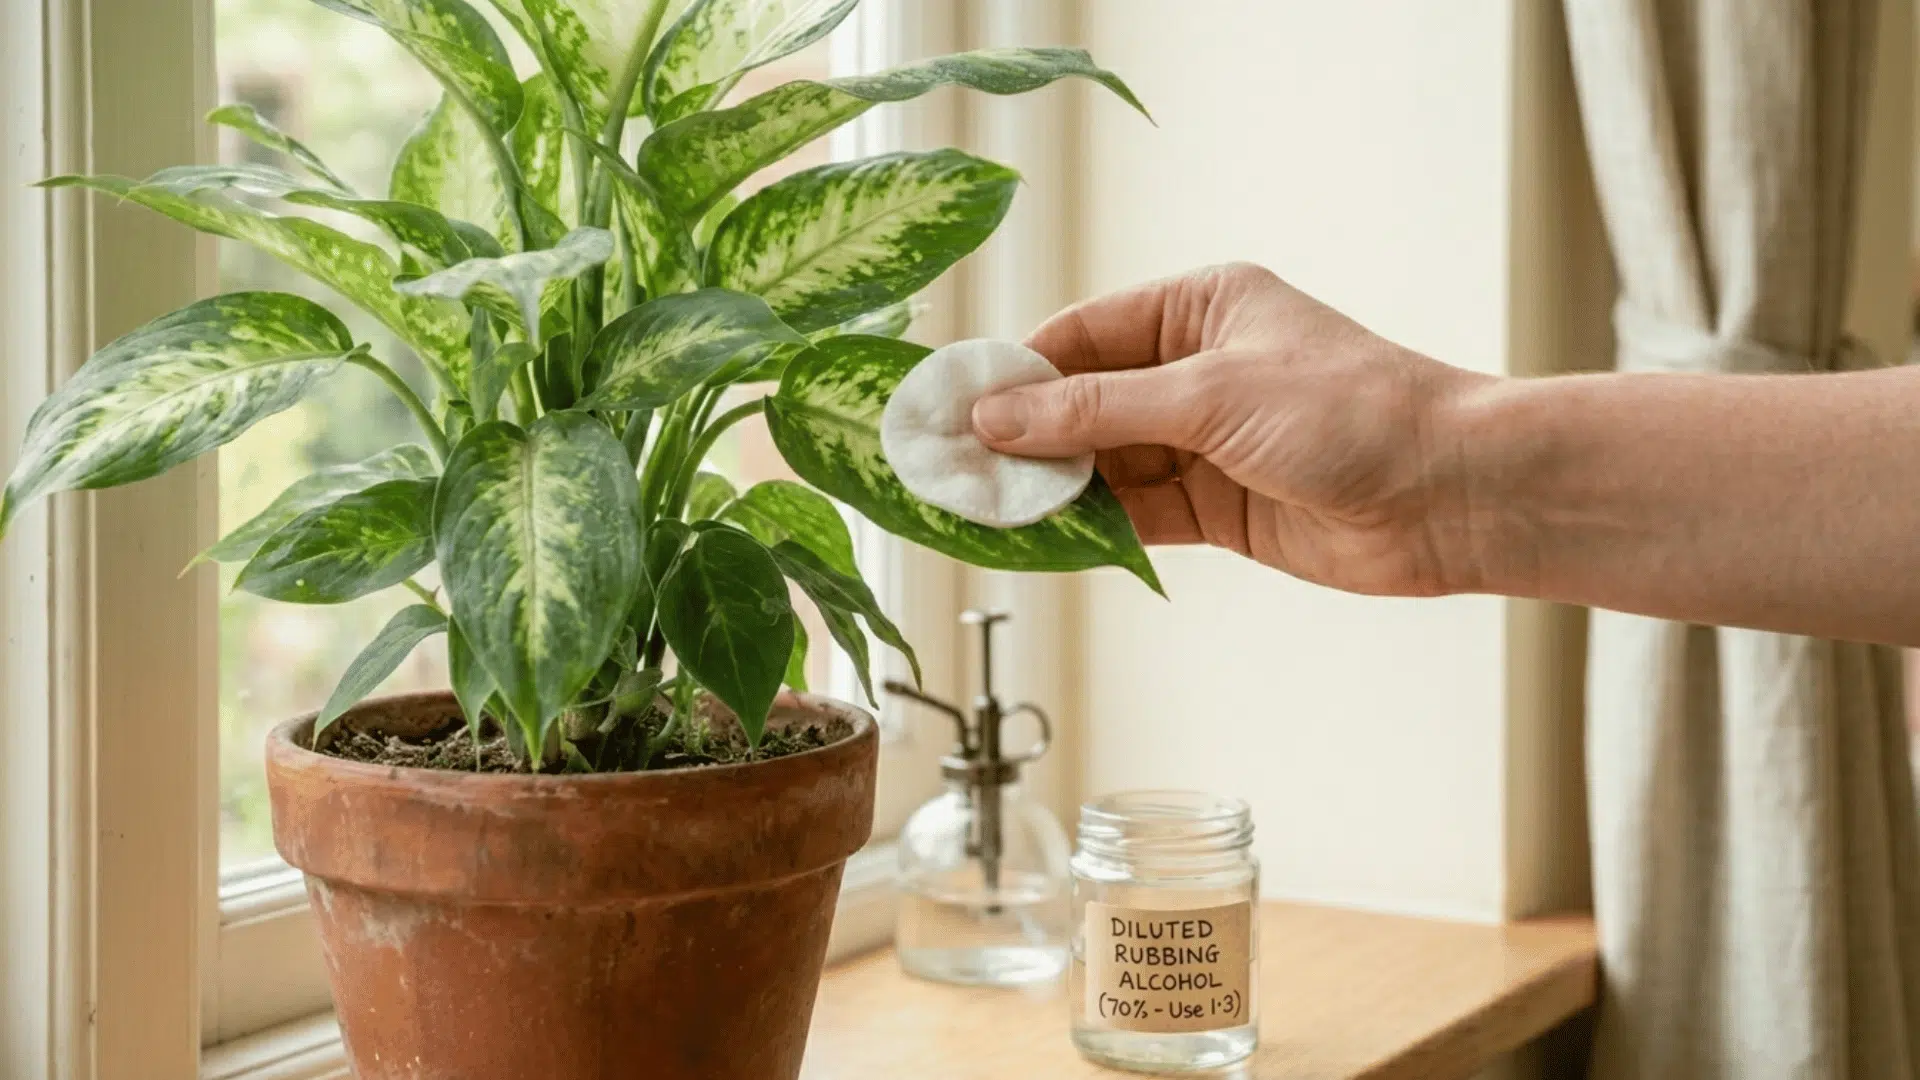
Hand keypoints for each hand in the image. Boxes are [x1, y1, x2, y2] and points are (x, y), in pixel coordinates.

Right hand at [971, 263, 1487, 596]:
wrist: (1453, 496)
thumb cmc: (1353, 412)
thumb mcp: (1210, 396)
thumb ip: (1097, 410)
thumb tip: (998, 416)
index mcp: (1201, 307)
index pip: (1083, 335)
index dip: (1016, 372)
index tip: (953, 408)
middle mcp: (1198, 369)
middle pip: (1084, 402)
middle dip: (1024, 437)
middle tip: (952, 470)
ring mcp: (1207, 441)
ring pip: (1104, 462)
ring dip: (1051, 488)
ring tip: (983, 511)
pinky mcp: (1220, 507)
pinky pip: (1134, 513)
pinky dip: (1090, 527)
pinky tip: (1042, 539)